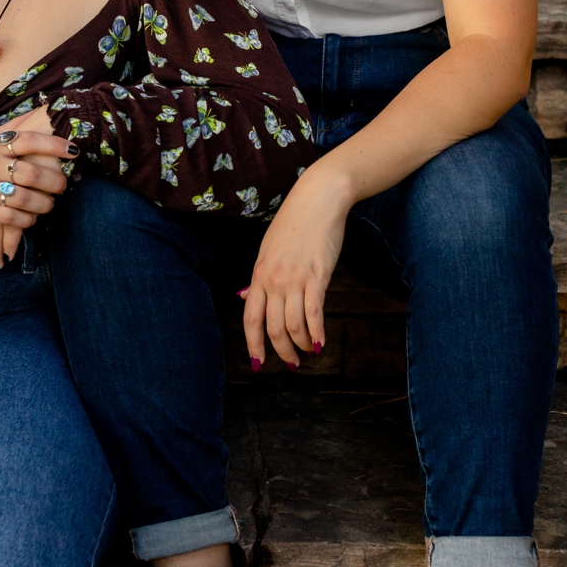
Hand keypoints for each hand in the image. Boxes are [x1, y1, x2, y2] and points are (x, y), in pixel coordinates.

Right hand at [0, 105, 69, 249]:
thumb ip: (9, 130)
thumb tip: (37, 112)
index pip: (28, 140)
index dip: (54, 145)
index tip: (73, 151)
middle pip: (32, 173)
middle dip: (55, 182)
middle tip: (62, 186)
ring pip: (25, 199)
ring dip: (44, 204)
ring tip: (49, 205)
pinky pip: (11, 218)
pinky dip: (26, 220)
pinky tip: (30, 219)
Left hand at [241, 170, 351, 367]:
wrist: (316, 202)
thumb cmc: (293, 225)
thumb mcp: (267, 250)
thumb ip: (258, 277)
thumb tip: (246, 297)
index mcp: (258, 275)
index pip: (250, 318)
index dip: (252, 344)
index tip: (257, 362)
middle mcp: (272, 281)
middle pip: (271, 328)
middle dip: (280, 351)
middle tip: (291, 364)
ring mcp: (294, 279)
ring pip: (292, 325)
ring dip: (300, 345)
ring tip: (308, 354)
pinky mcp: (317, 276)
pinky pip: (314, 313)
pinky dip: (316, 332)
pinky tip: (320, 344)